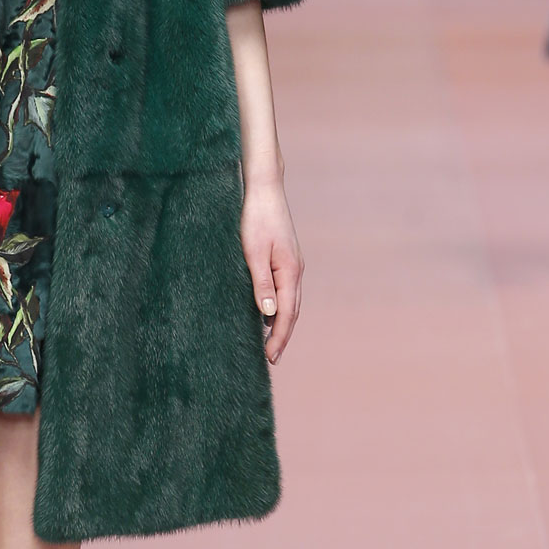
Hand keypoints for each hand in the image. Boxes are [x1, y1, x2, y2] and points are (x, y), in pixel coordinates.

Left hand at [241, 177, 302, 363]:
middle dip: (282, 336)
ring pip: (290, 302)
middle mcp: (295, 271)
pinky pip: (285, 290)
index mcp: (290, 272)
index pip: (287, 314)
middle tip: (271, 358)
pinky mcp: (285, 259)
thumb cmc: (256, 219)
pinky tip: (267, 314)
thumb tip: (269, 314)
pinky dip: (279, 307)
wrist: (264, 190)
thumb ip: (262, 284)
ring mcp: (292, 265)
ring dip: (281, 323)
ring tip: (269, 343)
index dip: (279, 337)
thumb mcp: (253, 253)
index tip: (270, 357)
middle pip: (292, 312)